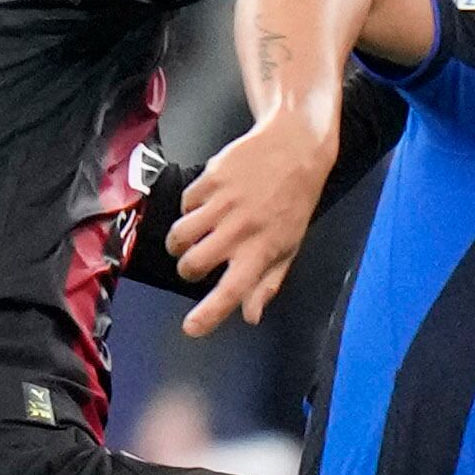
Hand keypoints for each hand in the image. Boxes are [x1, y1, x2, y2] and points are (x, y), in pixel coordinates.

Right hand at [168, 113, 331, 334]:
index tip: (190, 328)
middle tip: (196, 264)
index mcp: (263, 250)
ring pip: (179, 236)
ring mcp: (223, 203)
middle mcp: (240, 229)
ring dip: (179, 244)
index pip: (232, 291)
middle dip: (187, 270)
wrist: (294, 146)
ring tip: (190, 239)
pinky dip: (189, 210)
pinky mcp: (210, 178)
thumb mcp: (290, 245)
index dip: (208, 314)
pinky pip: (185, 204)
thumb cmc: (294, 200)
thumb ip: (267, 282)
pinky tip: (205, 206)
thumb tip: (250, 315)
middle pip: (192, 265)